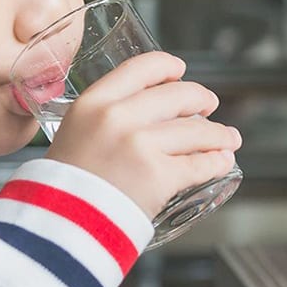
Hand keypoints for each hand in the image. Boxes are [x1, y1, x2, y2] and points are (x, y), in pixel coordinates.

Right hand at [44, 51, 242, 218]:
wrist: (60, 220)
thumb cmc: (64, 182)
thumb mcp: (76, 130)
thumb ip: (106, 113)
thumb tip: (149, 106)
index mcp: (93, 101)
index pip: (143, 66)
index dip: (168, 66)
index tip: (179, 71)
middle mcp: (116, 117)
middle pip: (179, 95)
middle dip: (201, 99)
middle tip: (207, 106)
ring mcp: (139, 145)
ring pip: (197, 130)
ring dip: (219, 134)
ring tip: (226, 139)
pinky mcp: (159, 176)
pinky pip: (201, 163)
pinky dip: (217, 162)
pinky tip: (221, 161)